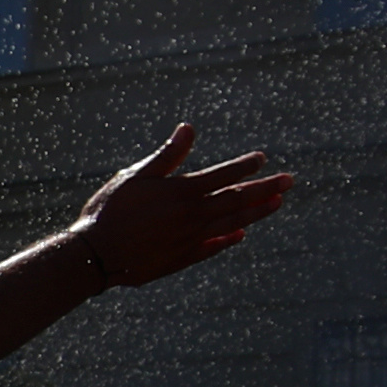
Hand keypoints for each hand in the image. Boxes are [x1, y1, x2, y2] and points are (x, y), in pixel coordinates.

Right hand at [64, 124, 294, 289]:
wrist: (96, 255)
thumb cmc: (110, 210)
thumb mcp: (136, 176)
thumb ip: (168, 155)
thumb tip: (189, 128)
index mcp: (182, 192)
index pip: (223, 175)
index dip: (245, 166)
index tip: (262, 159)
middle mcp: (193, 216)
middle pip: (238, 200)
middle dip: (265, 189)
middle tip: (290, 181)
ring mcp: (190, 239)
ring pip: (232, 224)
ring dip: (257, 212)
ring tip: (277, 203)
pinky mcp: (181, 258)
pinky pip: (212, 247)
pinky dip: (228, 240)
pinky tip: (240, 235)